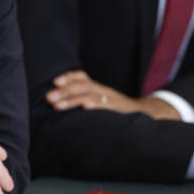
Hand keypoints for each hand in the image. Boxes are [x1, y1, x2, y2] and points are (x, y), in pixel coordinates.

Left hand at [45, 71, 181, 119]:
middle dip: (64, 91)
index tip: (54, 81)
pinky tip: (85, 107)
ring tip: (58, 105)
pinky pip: (106, 106)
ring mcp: (111, 99)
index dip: (69, 77)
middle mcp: (103, 91)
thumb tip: (60, 104)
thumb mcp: (101, 103)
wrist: (145, 116)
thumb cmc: (116, 111)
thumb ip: (85, 100)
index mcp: (98, 88)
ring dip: (72, 100)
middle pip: (83, 86)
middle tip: (48, 97)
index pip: (82, 77)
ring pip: (90, 95)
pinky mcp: (119, 110)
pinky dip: (95, 105)